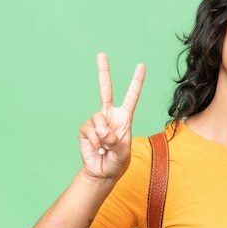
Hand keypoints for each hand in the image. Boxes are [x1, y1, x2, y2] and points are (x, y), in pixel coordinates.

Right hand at [78, 53, 145, 179]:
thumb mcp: (123, 153)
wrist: (102, 172)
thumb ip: (114, 141)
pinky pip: (89, 130)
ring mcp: (96, 122)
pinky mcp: (85, 130)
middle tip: (101, 54)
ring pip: (97, 118)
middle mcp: (110, 116)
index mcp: (124, 118)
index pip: (131, 96)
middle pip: (105, 90)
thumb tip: (101, 129)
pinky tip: (97, 149)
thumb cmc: (117, 162)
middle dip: (103, 72)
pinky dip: (94, 142)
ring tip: (105, 148)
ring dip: (102, 136)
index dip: (136, 82)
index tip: (141, 66)